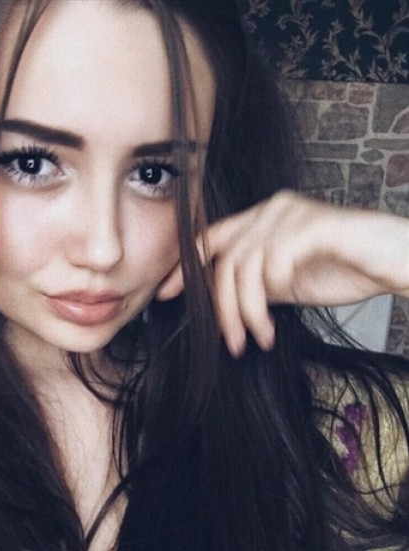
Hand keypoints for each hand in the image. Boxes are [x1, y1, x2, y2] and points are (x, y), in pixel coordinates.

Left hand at [156, 190, 408, 355]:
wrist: (393, 262)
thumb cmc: (344, 269)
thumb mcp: (286, 282)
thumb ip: (255, 282)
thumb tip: (221, 302)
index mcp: (264, 217)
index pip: (211, 238)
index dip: (185, 267)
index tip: (165, 295)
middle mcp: (272, 209)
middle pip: (222, 259)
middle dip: (219, 307)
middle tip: (230, 341)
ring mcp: (291, 215)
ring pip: (242, 267)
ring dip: (244, 312)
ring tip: (258, 337)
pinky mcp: (311, 226)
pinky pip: (271, 266)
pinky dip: (267, 300)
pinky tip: (275, 321)